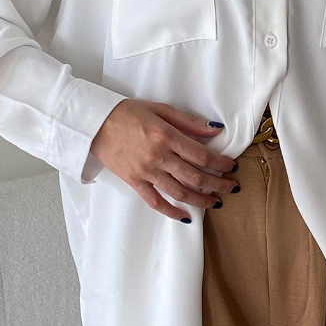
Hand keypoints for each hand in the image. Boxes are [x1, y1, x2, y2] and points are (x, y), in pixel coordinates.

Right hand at [86, 99, 238, 221]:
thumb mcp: (160, 109)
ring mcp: (146, 172)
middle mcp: (159, 157)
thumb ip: (189, 122)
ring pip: (180, 192)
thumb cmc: (126, 113)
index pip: (202, 155)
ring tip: (216, 203)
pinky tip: (185, 216)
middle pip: (196, 177)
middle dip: (218, 184)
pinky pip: (156, 202)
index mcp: (166, 136)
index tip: (232, 167)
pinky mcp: (134, 182)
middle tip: (232, 188)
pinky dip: (172, 211)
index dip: (221, 164)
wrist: (93, 124)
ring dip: (202, 200)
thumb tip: (215, 129)